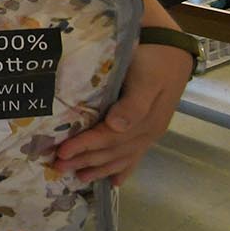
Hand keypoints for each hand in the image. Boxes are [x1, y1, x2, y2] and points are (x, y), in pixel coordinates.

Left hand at [54, 43, 194, 184]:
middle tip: (58, 167)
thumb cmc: (154, 61)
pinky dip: (123, 168)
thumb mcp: (146, 79)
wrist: (171, 48)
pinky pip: (135, 154)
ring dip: (100, 168)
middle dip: (85, 161)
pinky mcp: (148, 128)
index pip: (109, 138)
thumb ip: (133, 104)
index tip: (61, 151)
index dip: (85, 146)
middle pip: (113, 152)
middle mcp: (148, 132)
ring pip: (122, 157)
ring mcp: (149, 132)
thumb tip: (116, 126)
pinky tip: (115, 182)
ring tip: (79, 178)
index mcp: (145, 121)